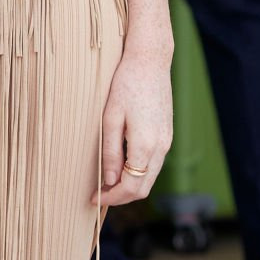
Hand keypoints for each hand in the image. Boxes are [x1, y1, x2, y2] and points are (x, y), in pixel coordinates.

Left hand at [95, 46, 172, 209]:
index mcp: (146, 145)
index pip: (131, 187)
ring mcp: (167, 141)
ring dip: (129, 185)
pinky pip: (153, 163)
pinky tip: (120, 165)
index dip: (111, 198)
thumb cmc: (126, 84)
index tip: (93, 198)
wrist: (150, 61)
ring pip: (149, 178)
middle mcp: (161, 147)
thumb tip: (108, 180)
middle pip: (143, 189)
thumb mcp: (110, 118)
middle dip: (120, 197)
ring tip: (105, 181)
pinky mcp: (167, 134)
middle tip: (98, 194)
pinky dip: (138, 172)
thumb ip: (110, 152)